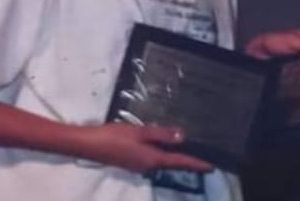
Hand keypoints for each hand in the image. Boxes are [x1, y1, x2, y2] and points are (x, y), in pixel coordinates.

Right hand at [74, 123, 212, 175]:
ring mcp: (139, 166)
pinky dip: (164, 156)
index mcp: (153, 159)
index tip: (211, 167)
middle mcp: (148, 166)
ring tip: (189, 151)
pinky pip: (154, 160)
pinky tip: (165, 147)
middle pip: (173, 165)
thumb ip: (162, 134)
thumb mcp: (140, 132)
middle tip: (203, 158)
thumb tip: (183, 137)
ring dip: (176, 159)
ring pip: (163, 163)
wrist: (88, 145)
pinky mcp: (131, 162)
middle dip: (188, 162)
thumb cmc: (114, 136)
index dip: (196, 164)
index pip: (180, 162)